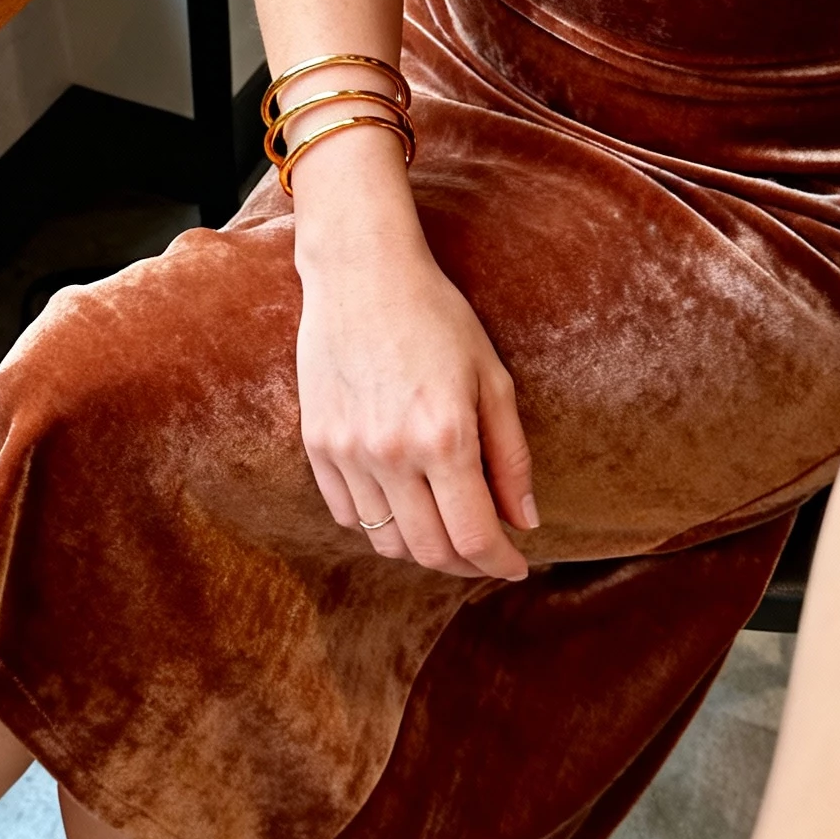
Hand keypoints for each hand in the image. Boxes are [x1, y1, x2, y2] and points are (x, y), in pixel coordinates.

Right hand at [294, 170, 537, 579]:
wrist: (361, 274)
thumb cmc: (437, 317)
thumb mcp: (492, 379)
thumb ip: (510, 457)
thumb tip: (523, 522)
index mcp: (444, 438)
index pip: (474, 537)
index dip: (499, 563)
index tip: (515, 565)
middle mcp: (390, 454)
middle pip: (430, 551)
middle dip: (466, 563)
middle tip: (486, 551)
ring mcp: (347, 452)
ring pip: (386, 541)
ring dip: (422, 548)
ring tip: (445, 526)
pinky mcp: (317, 444)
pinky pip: (348, 515)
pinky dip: (379, 524)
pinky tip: (402, 503)